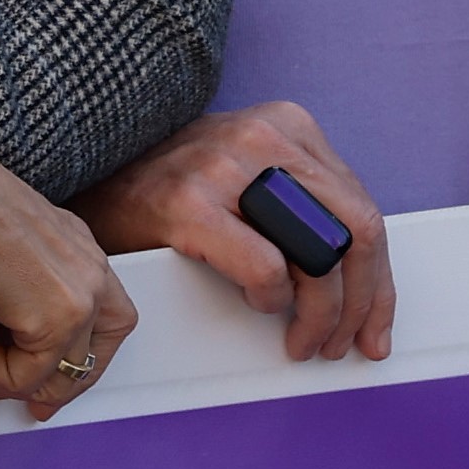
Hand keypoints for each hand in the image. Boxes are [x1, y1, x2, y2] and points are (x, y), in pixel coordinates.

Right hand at [0, 134, 134, 411]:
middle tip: (0, 393)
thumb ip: (6, 308)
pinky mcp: (59, 316)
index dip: (70, 370)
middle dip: (42, 390)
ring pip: (48, 380)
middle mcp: (88, 267)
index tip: (37, 395)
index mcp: (72, 248)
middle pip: (91, 361)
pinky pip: (20, 379)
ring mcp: (81, 293)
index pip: (102, 325)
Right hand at [78, 102, 391, 361]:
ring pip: (319, 254)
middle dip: (361, 302)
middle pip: (355, 232)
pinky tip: (259, 306)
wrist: (89, 182)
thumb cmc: (169, 192)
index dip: (379, 281)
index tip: (375, 322)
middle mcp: (261, 138)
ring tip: (305, 341)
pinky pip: (266, 268)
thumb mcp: (248, 177)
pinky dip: (272, 300)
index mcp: (285, 127)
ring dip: (323, 314)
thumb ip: (301, 206)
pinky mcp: (188, 205)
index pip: (362, 210)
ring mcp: (223, 168)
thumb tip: (359, 277)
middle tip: (346, 342)